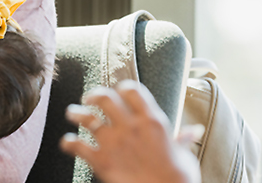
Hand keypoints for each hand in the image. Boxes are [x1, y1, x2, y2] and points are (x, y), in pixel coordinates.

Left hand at [60, 80, 199, 182]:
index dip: (121, 88)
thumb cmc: (179, 178)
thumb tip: (194, 131)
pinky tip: (67, 142)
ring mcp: (114, 142)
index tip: (117, 91)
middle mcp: (130, 126)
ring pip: (86, 118)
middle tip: (89, 97)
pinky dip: (68, 143)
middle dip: (94, 95)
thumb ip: (183, 139)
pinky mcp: (101, 161)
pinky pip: (76, 145)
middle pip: (104, 97)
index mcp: (152, 121)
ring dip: (76, 113)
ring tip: (72, 113)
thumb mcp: (185, 154)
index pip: (132, 90)